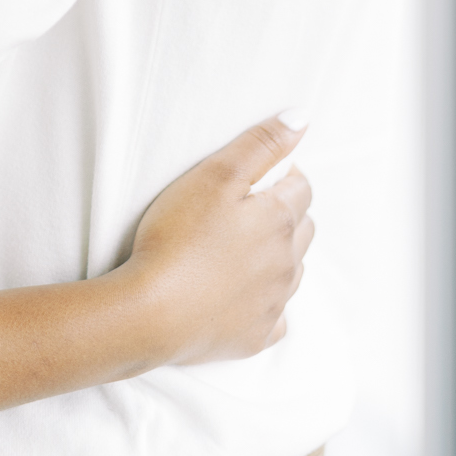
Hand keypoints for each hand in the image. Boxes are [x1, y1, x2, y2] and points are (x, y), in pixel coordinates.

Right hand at [120, 118, 312, 364]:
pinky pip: (276, 317)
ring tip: (240, 248)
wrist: (151, 313)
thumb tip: (302, 119)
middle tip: (247, 208)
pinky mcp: (256, 337)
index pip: (302, 188)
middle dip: (286, 213)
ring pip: (293, 271)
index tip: (258, 175)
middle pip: (304, 229)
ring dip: (278, 256)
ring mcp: (273, 304)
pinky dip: (266, 302)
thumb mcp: (216, 174)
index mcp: (279, 220)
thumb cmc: (177, 235)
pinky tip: (242, 295)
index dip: (284, 175)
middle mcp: (286, 264)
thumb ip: (260, 145)